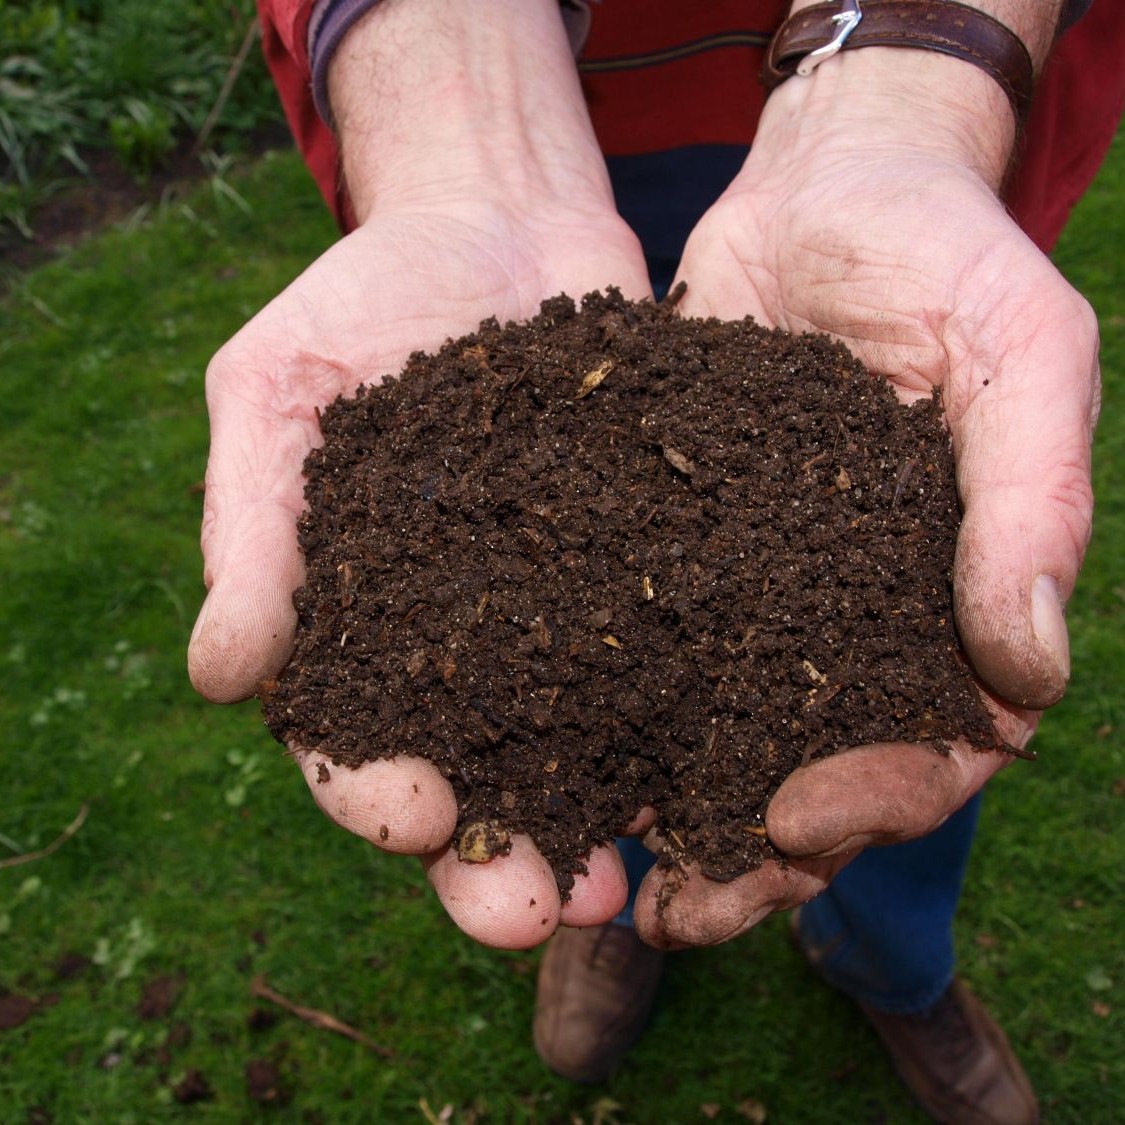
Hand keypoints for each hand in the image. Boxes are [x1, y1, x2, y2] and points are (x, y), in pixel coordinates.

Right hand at [189, 0, 653, 948]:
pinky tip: (725, 767)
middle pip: (477, 779)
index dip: (376, 793)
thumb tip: (218, 676)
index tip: (416, 817)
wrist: (495, 219)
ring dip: (601, 824)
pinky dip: (694, 720)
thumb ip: (251, 529)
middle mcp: (466, 644)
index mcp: (360, 625)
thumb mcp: (278, 392)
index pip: (353, 740)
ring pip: (581, 750)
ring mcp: (566, 614)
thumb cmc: (363, 301)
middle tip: (535, 910)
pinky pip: (672, 659)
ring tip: (631, 883)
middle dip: (498, 858)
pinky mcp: (650, 571)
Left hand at [633, 45, 1098, 947]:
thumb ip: (1029, 501)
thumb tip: (1029, 670)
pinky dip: (598, 706)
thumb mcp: (1020, 351)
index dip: (874, 802)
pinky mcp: (673, 545)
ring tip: (597, 873)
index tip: (792, 825)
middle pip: (812, 770)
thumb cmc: (945, 254)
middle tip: (674, 912)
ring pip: (716, 732)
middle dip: (751, 852)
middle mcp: (850, 615)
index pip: (934, 745)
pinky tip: (543, 751)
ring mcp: (758, 589)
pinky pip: (638, 642)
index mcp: (948, 599)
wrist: (826, 187)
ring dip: (664, 811)